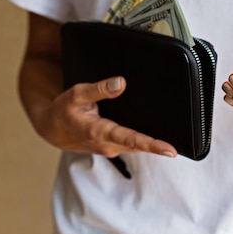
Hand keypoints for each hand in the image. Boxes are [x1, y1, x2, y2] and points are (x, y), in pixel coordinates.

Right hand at [33, 76, 176, 157]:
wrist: (51, 129)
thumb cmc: (63, 110)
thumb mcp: (77, 94)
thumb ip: (99, 89)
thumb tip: (120, 83)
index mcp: (99, 132)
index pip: (131, 139)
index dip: (152, 145)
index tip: (170, 150)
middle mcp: (107, 144)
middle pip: (139, 145)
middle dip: (159, 145)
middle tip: (181, 144)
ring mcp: (110, 148)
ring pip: (137, 146)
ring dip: (153, 145)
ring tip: (173, 142)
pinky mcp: (112, 147)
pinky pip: (132, 145)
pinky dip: (144, 142)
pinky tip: (156, 136)